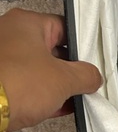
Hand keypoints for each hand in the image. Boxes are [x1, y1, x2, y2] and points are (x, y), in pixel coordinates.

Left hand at [0, 8, 101, 131]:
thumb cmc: (21, 83)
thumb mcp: (65, 79)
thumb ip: (87, 75)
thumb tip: (94, 78)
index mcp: (26, 23)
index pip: (65, 29)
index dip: (83, 47)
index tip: (94, 64)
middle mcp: (9, 34)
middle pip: (52, 50)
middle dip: (71, 70)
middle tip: (86, 83)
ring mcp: (1, 58)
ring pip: (39, 69)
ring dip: (57, 85)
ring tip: (75, 99)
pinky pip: (26, 84)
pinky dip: (42, 95)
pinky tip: (59, 108)